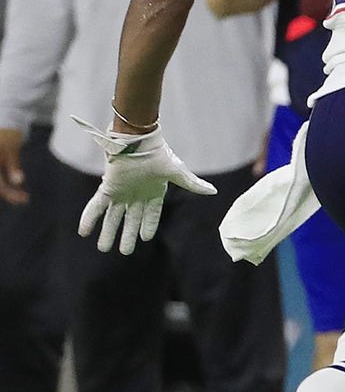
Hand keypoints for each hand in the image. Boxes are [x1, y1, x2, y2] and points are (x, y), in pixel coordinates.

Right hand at [0, 126, 26, 205]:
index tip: (25, 198)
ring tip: (22, 195)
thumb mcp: (11, 150)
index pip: (0, 186)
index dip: (11, 194)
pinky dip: (7, 183)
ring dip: (8, 190)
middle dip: (9, 194)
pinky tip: (17, 186)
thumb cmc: (8, 135)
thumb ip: (13, 166)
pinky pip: (0, 179)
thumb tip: (19, 181)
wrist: (6, 121)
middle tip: (25, 198)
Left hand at [72, 119, 215, 255]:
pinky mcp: (107, 188)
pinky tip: (84, 232)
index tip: (145, 238)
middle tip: (125, 252)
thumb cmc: (159, 154)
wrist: (138, 140)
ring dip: (108, 232)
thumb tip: (213, 191)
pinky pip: (96, 207)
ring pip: (113, 217)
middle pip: (131, 220)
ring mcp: (121, 192)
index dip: (149, 225)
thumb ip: (192, 184)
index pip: (152, 214)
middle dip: (127, 236)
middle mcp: (136, 195)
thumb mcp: (177, 172)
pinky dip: (89, 219)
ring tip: (103, 248)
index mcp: (153, 192)